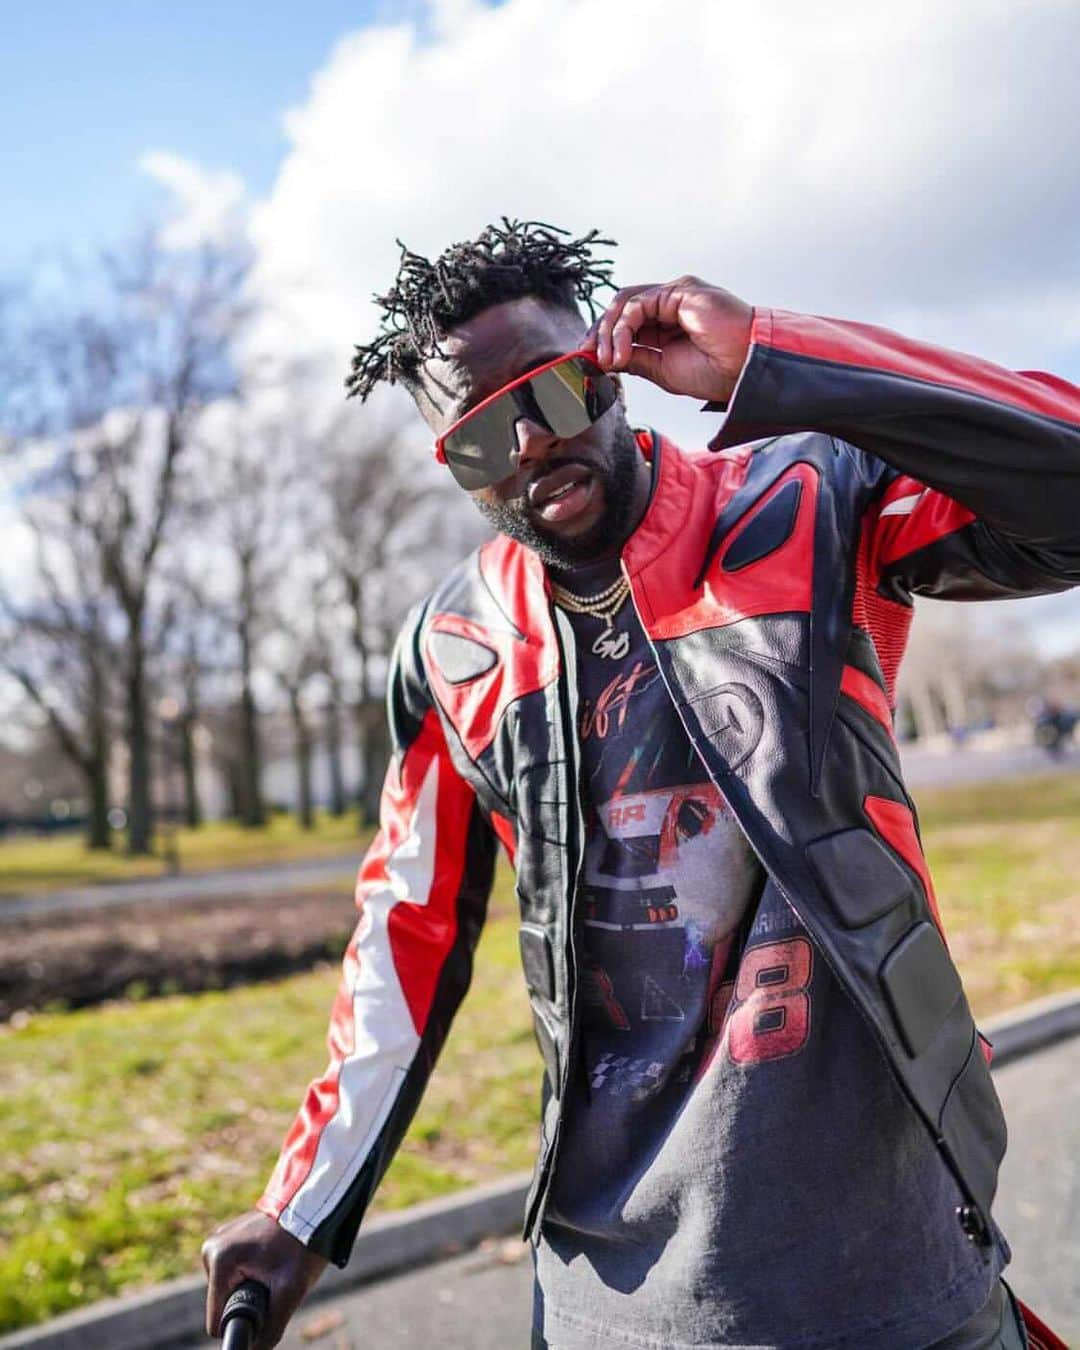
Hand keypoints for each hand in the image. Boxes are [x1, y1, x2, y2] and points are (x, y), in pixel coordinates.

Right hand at [202, 1209, 327, 1346]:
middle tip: (276, 1279)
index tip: (266, 1303)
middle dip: (250, 1299)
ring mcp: (220, 1239)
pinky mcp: (230, 1235)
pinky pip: (235, 1270)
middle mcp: (212, 1247)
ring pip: (230, 1287)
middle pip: (224, 1302)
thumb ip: (270, 1329)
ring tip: (277, 1265)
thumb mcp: (290, 1292)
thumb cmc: (303, 1246)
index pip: (216, 1319)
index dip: (243, 1322)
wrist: (316, 1207)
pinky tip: (272, 1256)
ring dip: (252, 1284)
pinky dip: (252, 1270)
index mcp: (219, 1260)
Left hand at [584, 276, 752, 403]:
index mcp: (668, 324)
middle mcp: (670, 304)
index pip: (626, 323)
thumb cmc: (717, 372)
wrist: (746, 370)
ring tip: (606, 360)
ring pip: (625, 303)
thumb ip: (635, 358)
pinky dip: (621, 328)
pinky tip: (620, 353)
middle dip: (599, 333)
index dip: (603, 339)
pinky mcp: (679, 290)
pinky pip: (637, 304)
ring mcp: (675, 295)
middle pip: (621, 309)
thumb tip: (605, 358)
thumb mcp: (663, 370)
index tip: (587, 362)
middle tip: (588, 359)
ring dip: (607, 331)